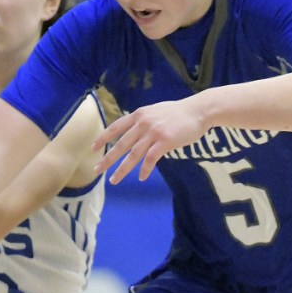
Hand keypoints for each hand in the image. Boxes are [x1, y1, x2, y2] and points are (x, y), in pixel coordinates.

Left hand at [92, 99, 207, 182]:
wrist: (198, 111)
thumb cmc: (179, 113)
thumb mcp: (156, 111)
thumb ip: (144, 120)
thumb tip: (135, 130)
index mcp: (139, 115)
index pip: (116, 127)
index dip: (103, 138)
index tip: (93, 148)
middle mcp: (143, 123)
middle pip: (120, 144)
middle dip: (107, 159)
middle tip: (96, 170)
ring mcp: (153, 132)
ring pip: (133, 155)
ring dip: (122, 169)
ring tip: (114, 180)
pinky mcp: (164, 141)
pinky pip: (150, 159)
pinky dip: (144, 169)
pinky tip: (141, 177)